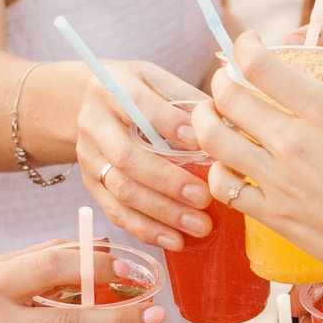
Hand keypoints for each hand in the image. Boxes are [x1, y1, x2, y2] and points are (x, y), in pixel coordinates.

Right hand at [75, 62, 211, 249]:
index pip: (140, 106)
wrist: (90, 103)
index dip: (170, 125)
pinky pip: (117, 212)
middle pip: (126, 157)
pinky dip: (147, 230)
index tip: (202, 142)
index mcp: (112, 87)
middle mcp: (94, 123)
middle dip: (168, 181)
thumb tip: (232, 130)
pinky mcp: (91, 184)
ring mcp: (89, 157)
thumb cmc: (141, 92)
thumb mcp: (161, 81)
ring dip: (162, 212)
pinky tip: (175, 240)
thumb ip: (190, 102)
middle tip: (204, 198)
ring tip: (199, 225)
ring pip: (122, 190)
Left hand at [195, 36, 322, 285]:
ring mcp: (277, 180)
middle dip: (221, 79)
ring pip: (213, 138)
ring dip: (205, 120)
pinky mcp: (270, 213)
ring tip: (213, 115)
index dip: (244, 46)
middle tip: (228, 79)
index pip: (260, 65)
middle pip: (227, 96)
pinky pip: (223, 185)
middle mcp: (294, 142)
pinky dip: (217, 169)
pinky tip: (228, 163)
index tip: (247, 43)